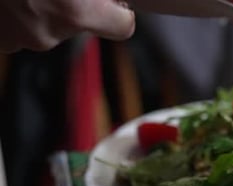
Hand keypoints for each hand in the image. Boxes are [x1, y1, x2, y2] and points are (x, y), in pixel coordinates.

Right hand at [0, 0, 134, 52]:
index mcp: (74, 10)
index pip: (124, 26)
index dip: (121, 8)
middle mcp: (49, 32)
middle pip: (84, 24)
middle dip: (80, 3)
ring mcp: (20, 38)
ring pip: (52, 25)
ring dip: (47, 5)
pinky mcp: (0, 39)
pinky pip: (23, 27)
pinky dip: (21, 12)